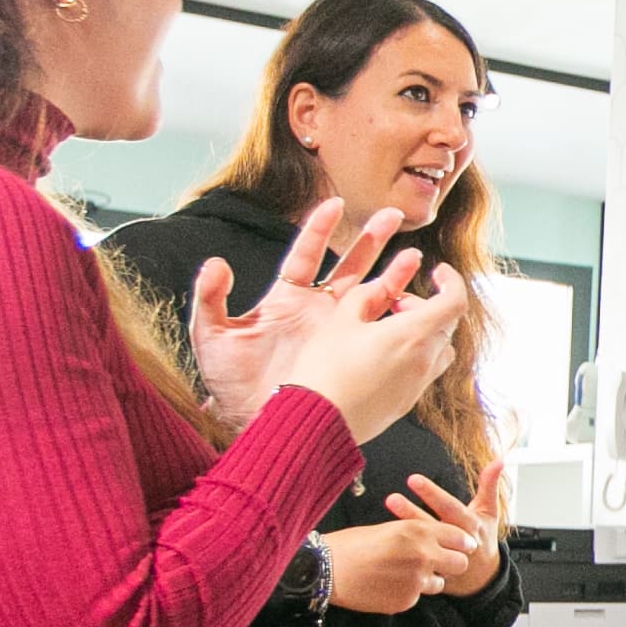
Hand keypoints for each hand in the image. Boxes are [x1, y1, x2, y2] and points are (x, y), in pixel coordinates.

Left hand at [190, 202, 413, 431]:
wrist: (252, 423)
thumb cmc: (229, 383)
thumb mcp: (212, 338)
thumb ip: (210, 299)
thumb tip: (216, 265)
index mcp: (284, 299)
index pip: (305, 255)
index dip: (320, 229)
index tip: (336, 203)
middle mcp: (315, 311)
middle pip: (348, 267)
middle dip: (370, 240)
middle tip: (393, 216)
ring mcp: (335, 333)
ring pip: (370, 295)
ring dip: (392, 276)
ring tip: (414, 259)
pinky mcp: (348, 355)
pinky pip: (376, 333)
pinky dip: (393, 320)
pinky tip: (414, 309)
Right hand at [280, 262, 470, 441]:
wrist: (316, 421)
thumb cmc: (325, 371)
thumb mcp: (340, 320)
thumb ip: (366, 296)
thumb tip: (381, 287)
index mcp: (413, 334)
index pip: (455, 301)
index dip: (452, 281)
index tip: (439, 273)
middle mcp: (424, 360)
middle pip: (445, 323)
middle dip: (425, 305)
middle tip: (394, 303)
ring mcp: (418, 384)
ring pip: (439, 348)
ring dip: (423, 331)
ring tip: (389, 330)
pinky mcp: (407, 402)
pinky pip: (424, 370)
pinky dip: (415, 354)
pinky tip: (382, 355)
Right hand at [320, 517, 466, 613]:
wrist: (327, 570)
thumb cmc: (353, 544)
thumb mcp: (389, 528)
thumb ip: (416, 534)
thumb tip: (435, 539)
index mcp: (419, 531)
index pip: (459, 537)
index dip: (462, 542)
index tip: (462, 546)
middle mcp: (424, 555)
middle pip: (461, 564)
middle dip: (452, 564)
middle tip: (439, 564)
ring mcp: (416, 581)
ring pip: (440, 584)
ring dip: (429, 580)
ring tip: (405, 574)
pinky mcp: (406, 601)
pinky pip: (417, 597)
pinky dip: (407, 592)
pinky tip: (388, 586)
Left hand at [384, 457, 506, 597]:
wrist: (483, 578)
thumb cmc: (483, 538)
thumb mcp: (489, 512)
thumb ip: (490, 486)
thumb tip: (498, 461)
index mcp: (471, 525)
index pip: (450, 508)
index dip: (433, 494)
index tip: (413, 479)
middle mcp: (457, 543)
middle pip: (433, 526)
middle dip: (411, 511)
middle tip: (392, 498)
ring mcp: (446, 560)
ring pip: (422, 544)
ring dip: (404, 528)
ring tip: (388, 511)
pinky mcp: (434, 575)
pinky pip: (416, 564)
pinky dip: (401, 553)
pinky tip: (385, 541)